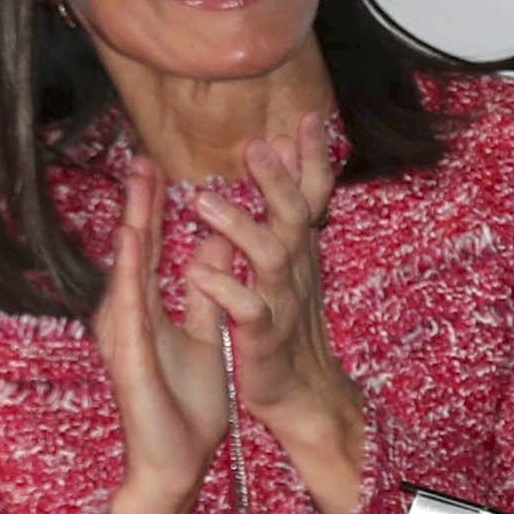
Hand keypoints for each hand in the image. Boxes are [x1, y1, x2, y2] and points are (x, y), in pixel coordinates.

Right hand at [95, 153, 228, 499]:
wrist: (176, 463)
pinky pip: (129, 306)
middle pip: (135, 250)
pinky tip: (134, 237)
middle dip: (139, 202)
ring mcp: (124, 334)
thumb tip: (216, 244)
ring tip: (138, 180)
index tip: (160, 166)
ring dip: (132, 222)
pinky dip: (131, 269)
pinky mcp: (127, 355)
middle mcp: (129, 315)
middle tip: (142, 155)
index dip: (156, 208)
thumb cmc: (187, 407)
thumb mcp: (207, 336)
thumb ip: (206, 291)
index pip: (153, 249)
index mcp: (147, 310)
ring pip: (128, 268)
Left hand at [189, 116, 365, 513]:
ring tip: (203, 202)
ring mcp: (282, 304)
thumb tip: (285, 166)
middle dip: (278, 180)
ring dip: (239, 226)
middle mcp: (297, 273)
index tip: (306, 117)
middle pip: (297, 216)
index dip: (312, 159)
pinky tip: (200, 271)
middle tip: (257, 145)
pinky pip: (248, 311)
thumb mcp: (292, 269)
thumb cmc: (289, 328)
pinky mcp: (263, 339)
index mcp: (300, 254)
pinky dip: (225, 289)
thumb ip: (286, 222)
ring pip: (269, 257)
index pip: (313, 197)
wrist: (303, 396)